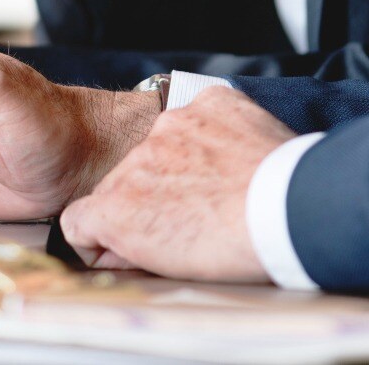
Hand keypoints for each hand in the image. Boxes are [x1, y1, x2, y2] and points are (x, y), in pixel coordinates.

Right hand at [60, 86, 296, 282]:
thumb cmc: (235, 247)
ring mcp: (170, 126)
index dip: (100, 233)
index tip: (125, 240)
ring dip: (181, 163)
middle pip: (126, 180)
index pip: (79, 217)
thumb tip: (109, 246)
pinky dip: (214, 132)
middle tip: (190, 216)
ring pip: (162, 145)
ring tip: (222, 186)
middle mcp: (132, 160)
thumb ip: (124, 249)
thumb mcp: (165, 266)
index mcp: (113, 206)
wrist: (291, 210)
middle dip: (148, 197)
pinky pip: (202, 114)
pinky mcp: (208, 104)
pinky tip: (234, 156)